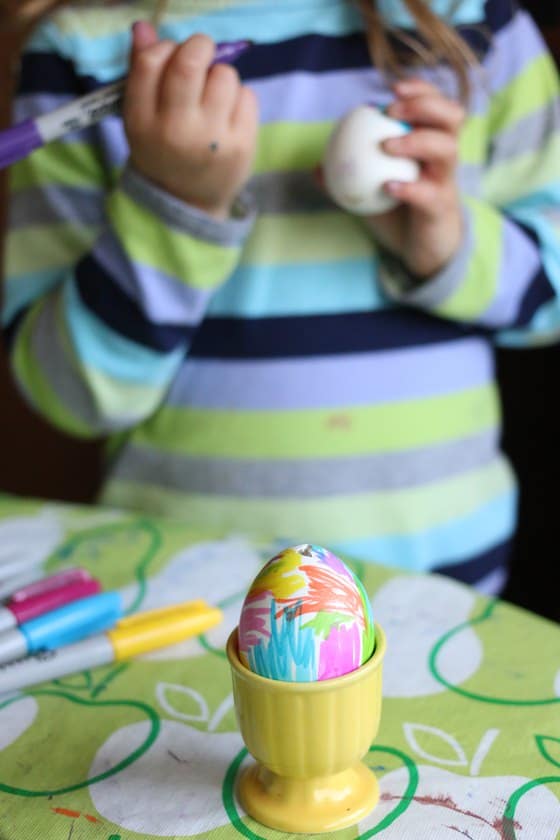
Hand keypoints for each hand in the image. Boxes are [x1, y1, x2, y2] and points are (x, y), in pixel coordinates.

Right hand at [123, 22, 258, 218]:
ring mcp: (212, 140)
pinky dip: (239, 96)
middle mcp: (176, 131)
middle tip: (203, 52)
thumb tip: (143, 26)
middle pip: (190, 64)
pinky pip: (247, 95)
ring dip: (221, 75)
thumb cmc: (163, 150)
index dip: (165, 48)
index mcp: (143, 122)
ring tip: (214, 96)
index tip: (173, 55)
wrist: (189, 202)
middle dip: (200, 47)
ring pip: (224, 75)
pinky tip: (228, 115)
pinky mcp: (242, 145)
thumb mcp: (141, 118)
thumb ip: (141, 71)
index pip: (150, 63)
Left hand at [367, 79, 464, 277]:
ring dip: (418, 141)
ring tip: (388, 146)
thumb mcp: (371, 192)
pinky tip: (388, 187)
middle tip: (393, 111)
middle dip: (425, 105)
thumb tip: (316, 167)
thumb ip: (348, 178)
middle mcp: (444, 158)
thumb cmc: (398, 213)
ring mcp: (446, 181)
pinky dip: (410, 188)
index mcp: (431, 144)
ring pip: (447, 149)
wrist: (421, 249)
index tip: (392, 89)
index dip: (420, 90)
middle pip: (452, 117)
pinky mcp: (442, 207)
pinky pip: (430, 193)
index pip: (435, 105)